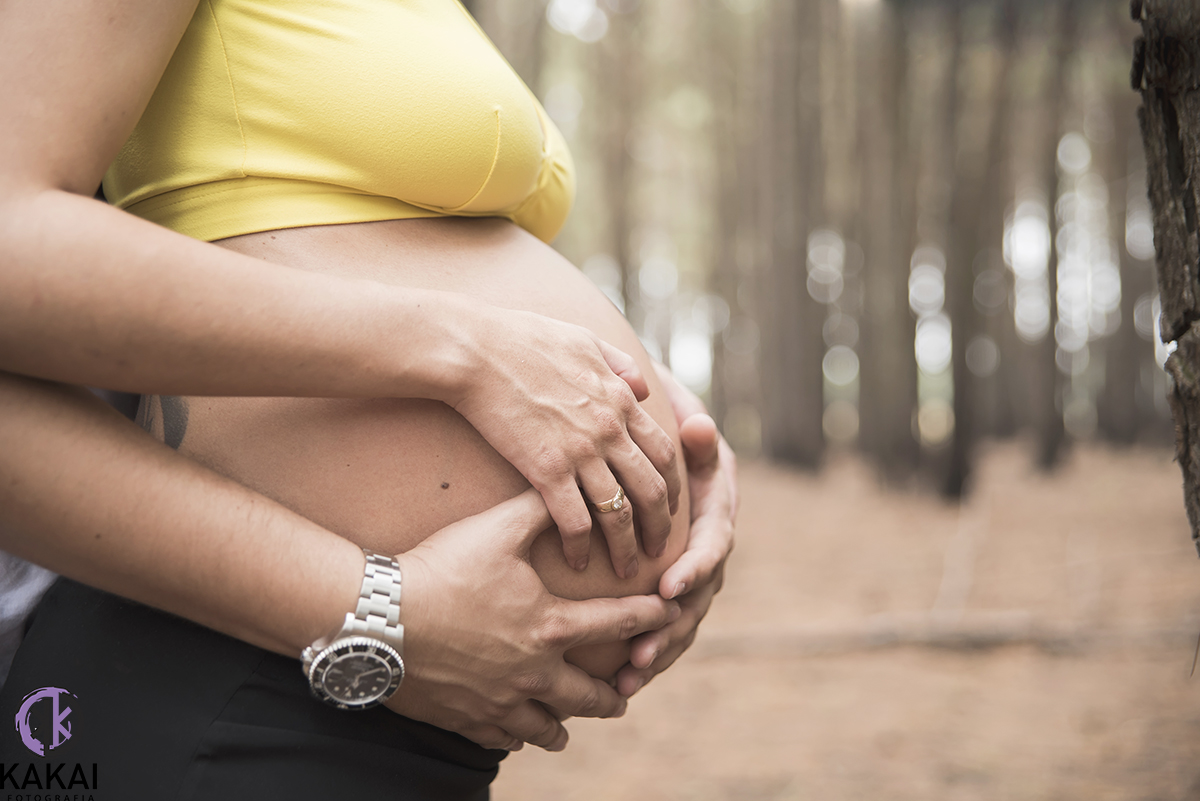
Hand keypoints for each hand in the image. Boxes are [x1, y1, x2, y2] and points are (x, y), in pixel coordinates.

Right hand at [389, 489, 680, 751]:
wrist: (378, 618)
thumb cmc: (441, 567)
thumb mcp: (495, 528)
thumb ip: (539, 508)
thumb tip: (567, 484)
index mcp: (551, 626)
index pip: (619, 624)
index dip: (650, 618)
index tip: (670, 616)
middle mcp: (535, 672)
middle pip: (591, 694)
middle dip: (614, 694)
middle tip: (626, 693)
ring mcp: (502, 702)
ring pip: (549, 726)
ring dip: (565, 723)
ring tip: (570, 725)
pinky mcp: (467, 720)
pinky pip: (504, 738)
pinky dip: (517, 735)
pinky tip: (518, 732)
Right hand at [451, 306, 680, 578]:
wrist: (475, 350)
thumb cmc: (521, 338)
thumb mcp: (584, 339)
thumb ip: (619, 364)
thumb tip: (643, 387)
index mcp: (620, 399)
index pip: (664, 451)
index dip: (672, 484)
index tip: (669, 506)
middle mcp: (610, 429)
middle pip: (651, 489)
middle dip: (660, 525)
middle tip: (660, 550)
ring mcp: (581, 452)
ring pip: (619, 512)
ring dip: (626, 546)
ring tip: (627, 570)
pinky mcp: (547, 470)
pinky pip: (574, 520)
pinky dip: (581, 547)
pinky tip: (577, 563)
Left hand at [614, 365, 736, 696]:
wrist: (649, 434)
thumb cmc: (660, 424)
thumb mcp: (678, 417)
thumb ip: (689, 429)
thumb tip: (697, 426)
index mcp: (718, 506)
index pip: (714, 543)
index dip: (695, 568)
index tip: (668, 587)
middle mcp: (710, 543)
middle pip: (700, 595)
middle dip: (671, 626)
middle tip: (641, 651)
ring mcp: (693, 569)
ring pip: (682, 619)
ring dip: (658, 651)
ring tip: (628, 678)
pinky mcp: (671, 586)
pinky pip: (664, 625)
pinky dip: (647, 654)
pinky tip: (618, 682)